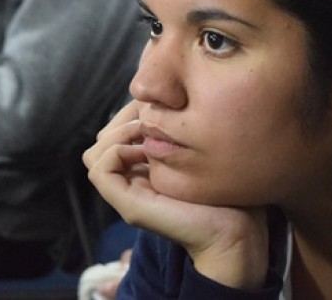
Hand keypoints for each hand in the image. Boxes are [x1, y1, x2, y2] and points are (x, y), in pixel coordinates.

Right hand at [83, 102, 268, 289]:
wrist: (238, 229)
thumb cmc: (224, 187)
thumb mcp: (191, 147)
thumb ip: (171, 131)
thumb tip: (157, 102)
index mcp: (142, 168)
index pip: (113, 131)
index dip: (128, 113)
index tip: (156, 107)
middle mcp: (131, 181)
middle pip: (101, 140)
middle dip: (122, 121)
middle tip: (151, 119)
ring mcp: (127, 195)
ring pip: (93, 154)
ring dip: (117, 135)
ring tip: (147, 133)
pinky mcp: (129, 206)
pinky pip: (99, 169)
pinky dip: (116, 151)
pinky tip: (145, 150)